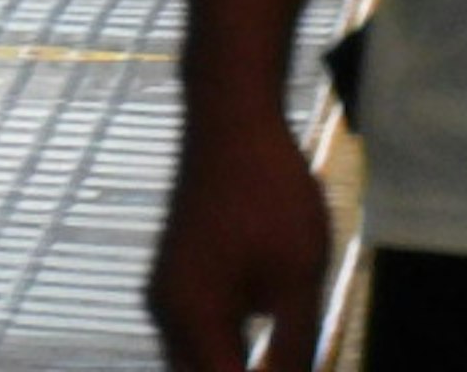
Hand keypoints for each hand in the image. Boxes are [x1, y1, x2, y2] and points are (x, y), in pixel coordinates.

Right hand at [147, 101, 331, 371]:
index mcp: (194, 317)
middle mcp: (168, 312)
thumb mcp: (298, 279)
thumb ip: (294, 350)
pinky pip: (198, 338)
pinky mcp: (179, 278)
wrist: (231, 119)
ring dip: (232, 369)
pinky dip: (226, 355)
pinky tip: (266, 353)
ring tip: (283, 359)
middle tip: (290, 365)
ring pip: (197, 364)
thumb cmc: (270, 193)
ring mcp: (168, 294)